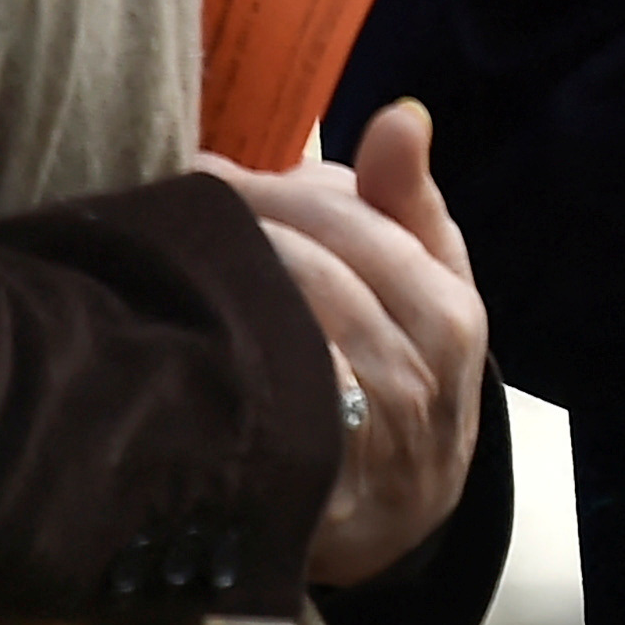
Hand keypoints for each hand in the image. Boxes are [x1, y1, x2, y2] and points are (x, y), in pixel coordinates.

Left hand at [198, 99, 488, 584]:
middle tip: (180, 204)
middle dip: (244, 223)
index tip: (218, 172)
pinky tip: (183, 334)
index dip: (280, 190)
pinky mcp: (324, 472)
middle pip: (320, 260)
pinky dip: (227, 350)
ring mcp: (378, 422)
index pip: (360, 219)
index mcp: (454, 307)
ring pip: (292, 314)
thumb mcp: (427, 289)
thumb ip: (408, 203)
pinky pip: (273, 387)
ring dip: (225, 275)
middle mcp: (427, 362)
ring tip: (169, 256)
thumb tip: (403, 113)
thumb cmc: (408, 377)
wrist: (401, 512)